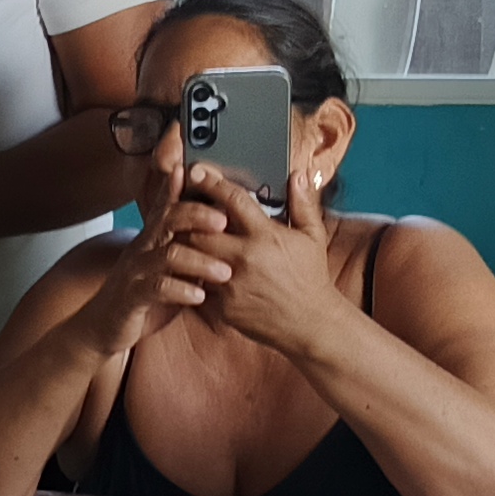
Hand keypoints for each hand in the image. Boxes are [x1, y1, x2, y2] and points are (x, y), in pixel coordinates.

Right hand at [84, 200, 223, 355]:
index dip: (185, 187)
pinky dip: (181, 291)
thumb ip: (190, 249)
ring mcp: (134, 271)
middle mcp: (142, 248)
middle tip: (225, 221)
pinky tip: (201, 297)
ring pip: (168, 255)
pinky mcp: (131, 297)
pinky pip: (157, 288)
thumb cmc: (142, 295)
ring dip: (201, 262)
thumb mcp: (168, 267)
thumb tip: (225, 232)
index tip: (212, 180)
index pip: (170, 205)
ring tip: (226, 273)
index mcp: (152, 237)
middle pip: (168, 219)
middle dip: (198, 216)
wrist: (103, 327)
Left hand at [175, 156, 340, 359]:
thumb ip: (302, 204)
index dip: (212, 182)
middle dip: (190, 218)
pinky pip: (197, 287)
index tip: (197, 171)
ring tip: (181, 236)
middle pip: (201, 229)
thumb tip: (296, 175)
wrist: (309, 323)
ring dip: (186, 246)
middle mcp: (245, 258)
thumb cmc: (310, 277)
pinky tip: (191, 268)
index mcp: (265, 236)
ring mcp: (231, 285)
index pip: (233, 200)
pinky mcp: (223, 308)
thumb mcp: (313, 237)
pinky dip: (191, 276)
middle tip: (183, 209)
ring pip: (193, 258)